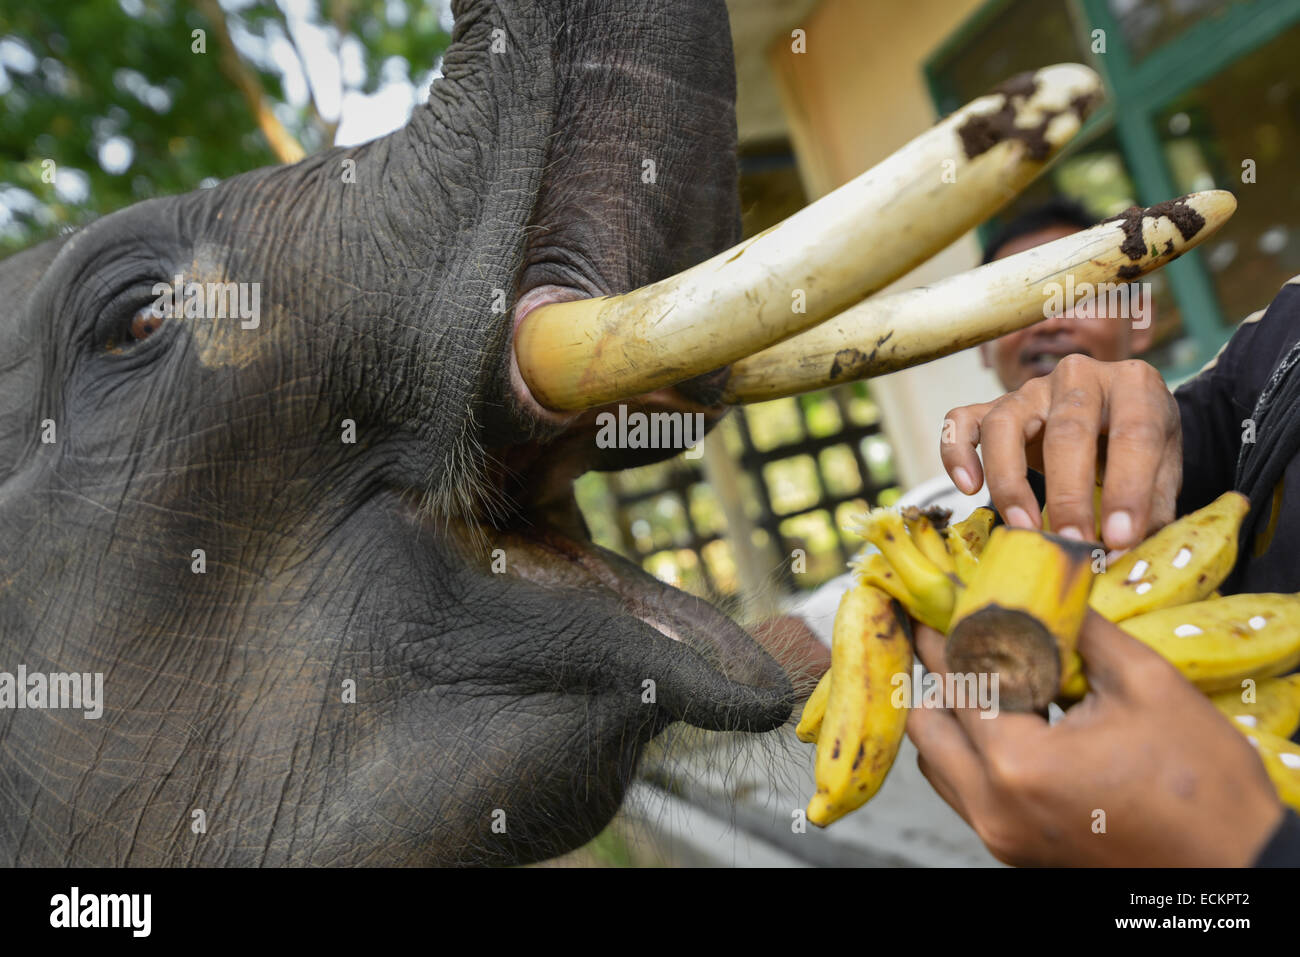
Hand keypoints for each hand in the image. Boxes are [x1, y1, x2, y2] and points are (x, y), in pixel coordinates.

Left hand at [906, 612, 1284, 865]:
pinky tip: (1008, 718)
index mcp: (1018, 763)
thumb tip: (1048, 590)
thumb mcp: (1146, 684)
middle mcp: (993, 805)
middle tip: (955, 631)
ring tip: (984, 673)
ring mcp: (999, 834)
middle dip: (937, 672)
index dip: (947, 631)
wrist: (1236, 865)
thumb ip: (1083, 632)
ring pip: (937, 762)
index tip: (938, 598)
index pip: (957, 679)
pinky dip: (971, 752)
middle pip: (928, 723)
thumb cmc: (1203, 784)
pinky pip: (964, 791)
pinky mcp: (1013, 848)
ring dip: (951, 715)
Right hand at [940, 355, 1180, 549]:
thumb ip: (1152, 507)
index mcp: (1134, 385)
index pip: (1135, 434)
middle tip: (1072, 542)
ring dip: (1010, 481)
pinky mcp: (993, 405)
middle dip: (1069, 494)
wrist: (1112, 414)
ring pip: (1005, 423)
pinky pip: (961, 420)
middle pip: (1068, 429)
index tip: (1120, 539)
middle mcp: (1079, 376)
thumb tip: (1129, 552)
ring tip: (1023, 527)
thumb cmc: (1136, 445)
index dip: (1128, 489)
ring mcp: (1030, 389)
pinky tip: (967, 487)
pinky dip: (956, 452)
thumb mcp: (1163, 468)